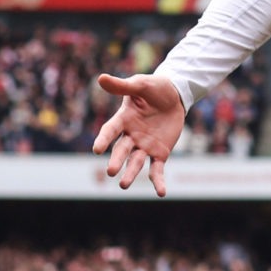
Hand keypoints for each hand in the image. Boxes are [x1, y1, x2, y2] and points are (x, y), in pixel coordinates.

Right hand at [92, 73, 184, 196]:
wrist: (174, 95)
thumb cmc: (154, 88)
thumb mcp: (140, 84)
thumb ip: (122, 86)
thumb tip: (101, 78)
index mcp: (123, 119)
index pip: (110, 130)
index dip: (103, 139)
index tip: (96, 149)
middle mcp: (131, 136)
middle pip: (121, 150)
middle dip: (116, 161)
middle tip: (111, 172)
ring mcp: (144, 146)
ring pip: (135, 163)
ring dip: (130, 173)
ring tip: (123, 185)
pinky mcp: (159, 153)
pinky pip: (156, 169)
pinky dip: (158, 181)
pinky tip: (161, 192)